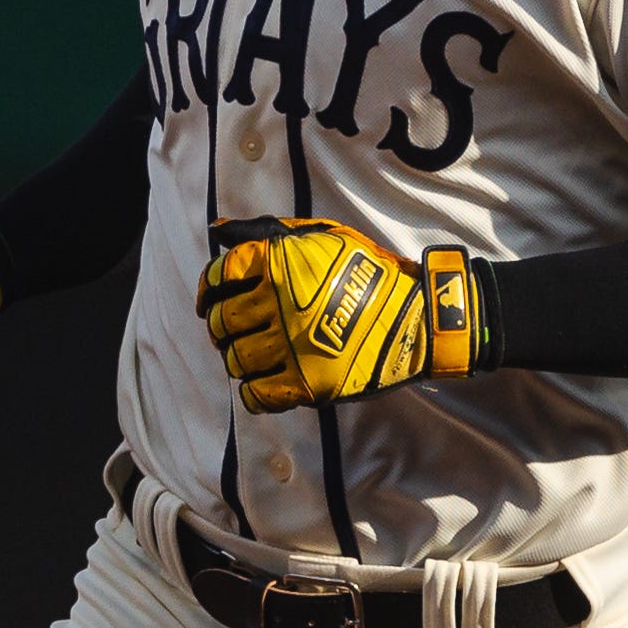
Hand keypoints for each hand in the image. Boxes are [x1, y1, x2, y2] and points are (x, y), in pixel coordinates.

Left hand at [200, 216, 475, 412]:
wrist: (417, 316)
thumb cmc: (369, 271)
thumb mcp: (322, 236)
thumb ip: (267, 231)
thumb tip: (216, 232)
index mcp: (278, 264)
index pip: (219, 276)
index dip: (209, 290)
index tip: (210, 302)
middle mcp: (278, 304)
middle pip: (223, 323)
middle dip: (223, 328)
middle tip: (236, 333)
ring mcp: (291, 346)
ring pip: (236, 360)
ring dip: (240, 359)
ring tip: (257, 357)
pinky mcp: (306, 383)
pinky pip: (257, 396)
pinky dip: (254, 393)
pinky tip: (266, 383)